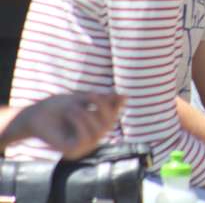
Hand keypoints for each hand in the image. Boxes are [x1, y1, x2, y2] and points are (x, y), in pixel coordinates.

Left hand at [8, 92, 123, 158]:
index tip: (117, 95)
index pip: (114, 117)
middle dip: (103, 107)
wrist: (35, 114)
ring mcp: (83, 147)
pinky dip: (80, 122)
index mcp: (95, 127)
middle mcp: (92, 138)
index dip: (117, 107)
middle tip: (90, 94)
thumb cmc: (58, 106)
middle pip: (110, 124)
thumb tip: (126, 97)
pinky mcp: (72, 151)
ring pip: (99, 131)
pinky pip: (85, 138)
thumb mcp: (84, 100)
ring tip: (73, 107)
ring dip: (87, 115)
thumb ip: (104, 100)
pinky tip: (70, 114)